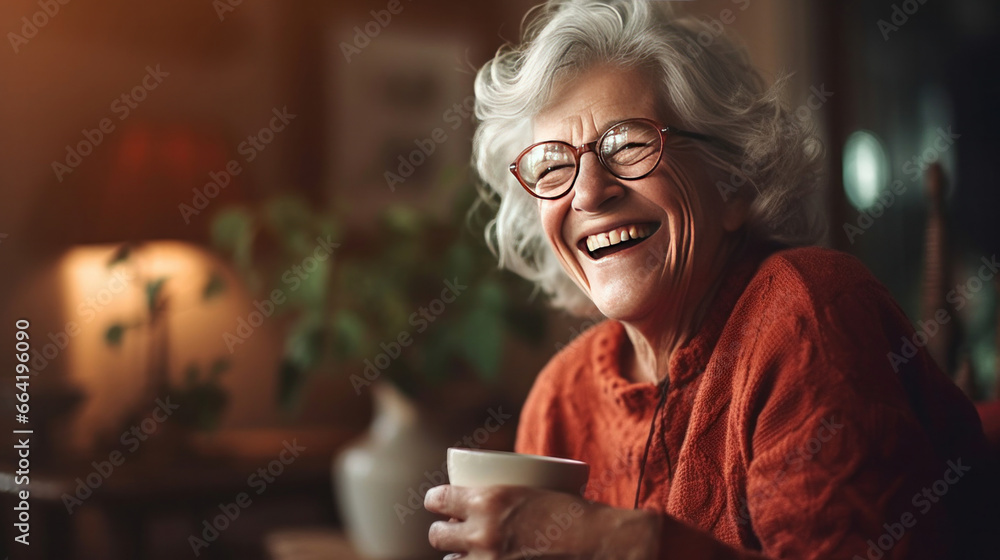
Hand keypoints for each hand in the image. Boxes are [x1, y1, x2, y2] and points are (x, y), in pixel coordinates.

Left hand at [423, 484, 658, 559]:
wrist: (600, 544)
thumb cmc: (575, 513)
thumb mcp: (534, 490)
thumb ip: (507, 497)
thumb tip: (489, 499)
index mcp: (488, 499)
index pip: (439, 499)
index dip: (435, 501)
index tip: (437, 503)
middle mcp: (482, 533)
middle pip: (437, 535)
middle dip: (442, 533)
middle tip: (452, 532)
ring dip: (457, 557)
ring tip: (467, 554)